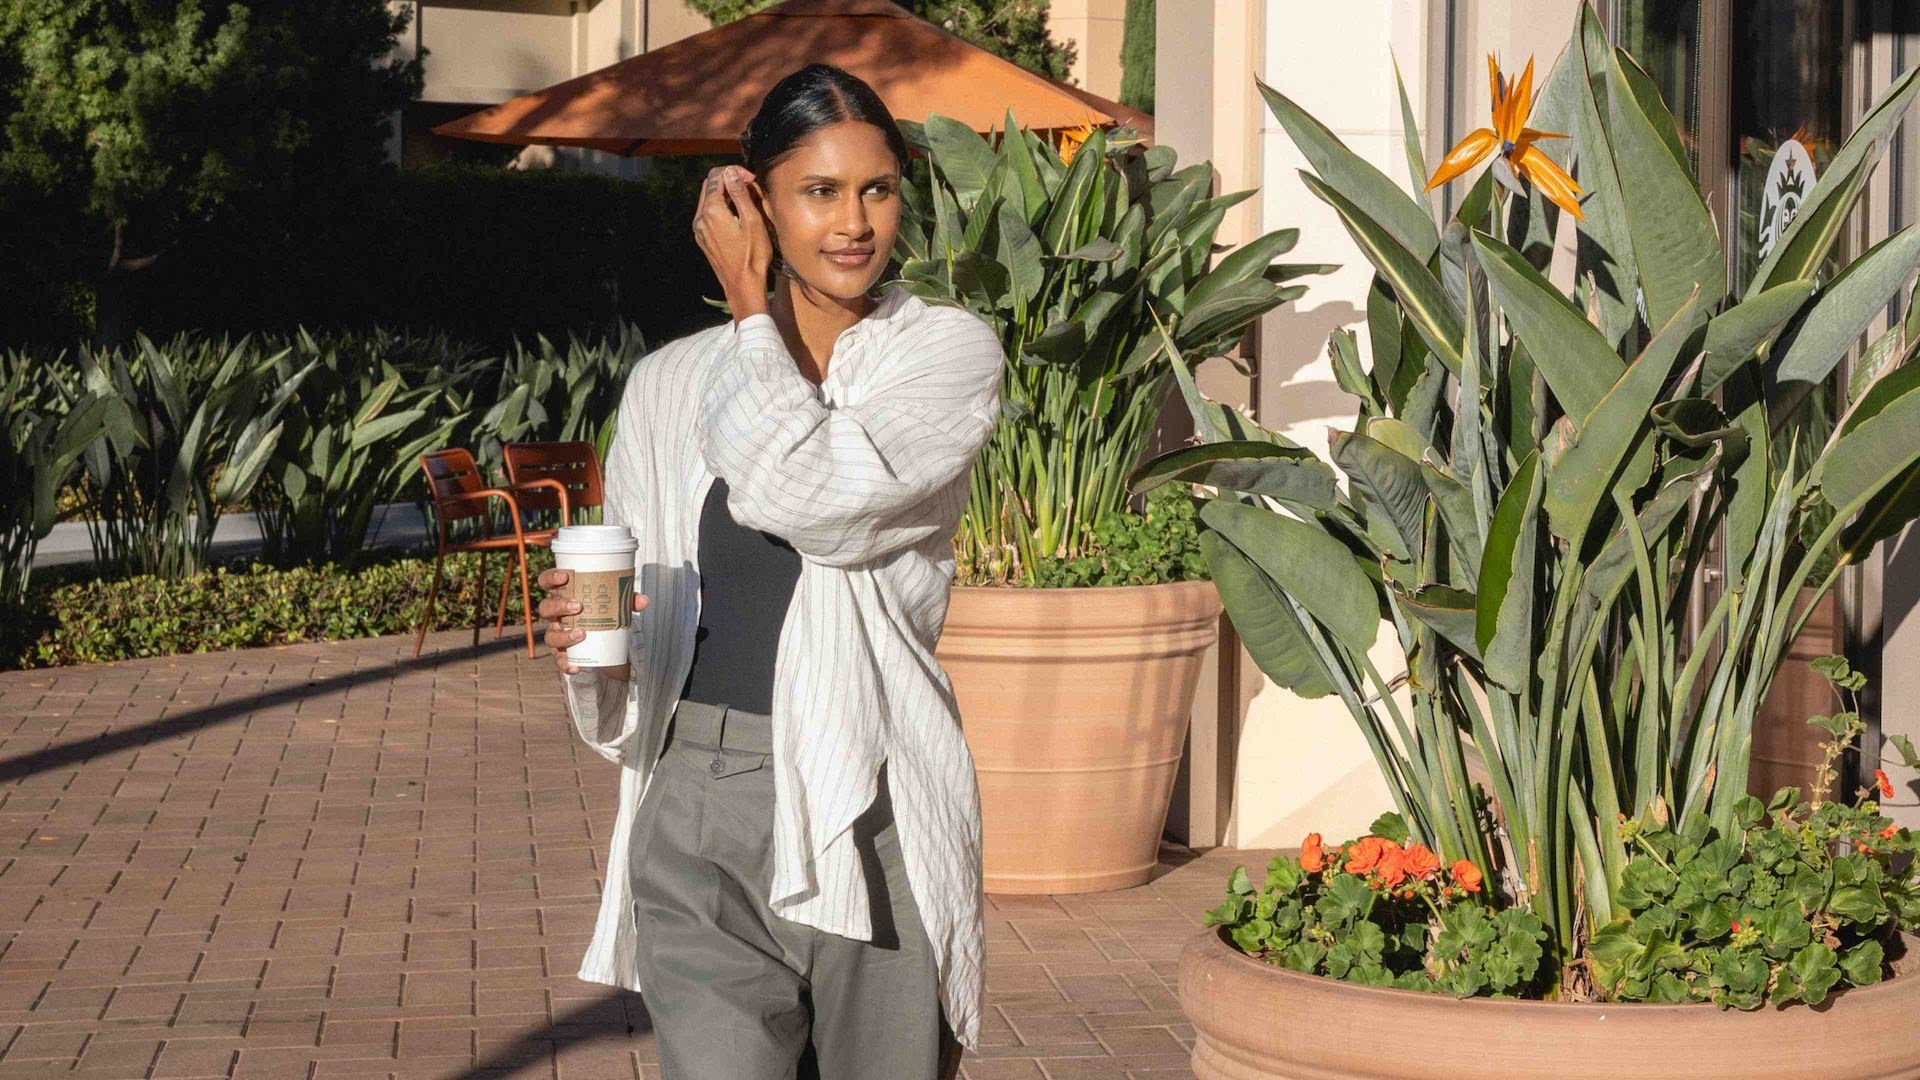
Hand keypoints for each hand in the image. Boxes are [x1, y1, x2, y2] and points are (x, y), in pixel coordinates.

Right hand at [537, 567, 647, 679]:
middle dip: (559, 606)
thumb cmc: (602, 612)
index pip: (546, 581)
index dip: (550, 577)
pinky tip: (576, 667)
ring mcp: (556, 633)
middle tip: (578, 606)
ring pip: (550, 635)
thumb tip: (643, 600)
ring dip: (563, 634)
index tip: (565, 576)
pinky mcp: (561, 652)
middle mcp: (555, 614)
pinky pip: (559, 659)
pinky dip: (566, 664)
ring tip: (582, 633)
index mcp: (563, 595)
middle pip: (546, 608)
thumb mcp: (615, 604)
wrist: (604, 638)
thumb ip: (628, 600)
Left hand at [693, 164, 772, 320]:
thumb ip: (739, 193)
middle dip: (728, 181)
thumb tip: (731, 172)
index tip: (751, 179)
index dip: (735, 172)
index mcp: (712, 211)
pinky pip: (708, 215)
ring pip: (708, 200)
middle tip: (749, 187)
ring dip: (725, 195)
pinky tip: (736, 216)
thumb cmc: (752, 255)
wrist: (743, 284)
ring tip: (745, 202)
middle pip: (709, 186)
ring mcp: (699, 230)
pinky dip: (720, 208)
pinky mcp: (702, 239)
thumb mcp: (752, 220)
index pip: (717, 176)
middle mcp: (700, 218)